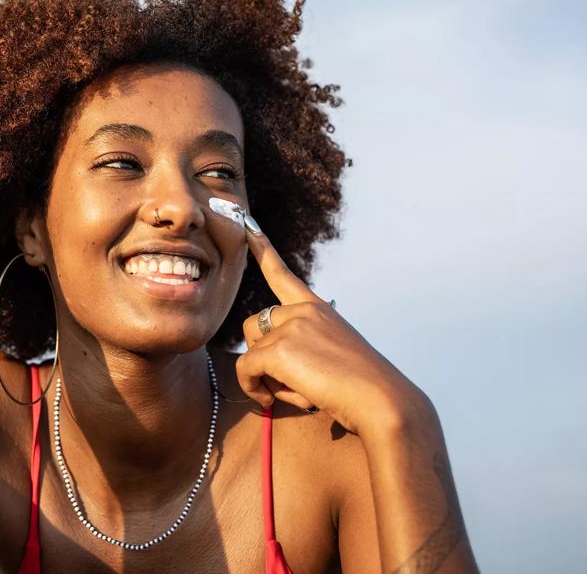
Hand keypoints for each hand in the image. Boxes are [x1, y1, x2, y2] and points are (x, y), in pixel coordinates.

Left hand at [234, 220, 425, 435]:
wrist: (381, 401)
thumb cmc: (360, 389)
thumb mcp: (333, 356)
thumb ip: (302, 348)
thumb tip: (262, 360)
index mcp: (318, 310)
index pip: (283, 275)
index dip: (262, 250)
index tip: (247, 226)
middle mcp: (303, 311)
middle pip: (253, 327)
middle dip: (261, 357)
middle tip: (290, 383)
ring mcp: (291, 326)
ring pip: (251, 352)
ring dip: (264, 376)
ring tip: (297, 391)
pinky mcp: (279, 349)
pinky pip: (245, 369)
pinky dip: (252, 388)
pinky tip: (269, 401)